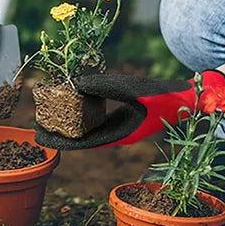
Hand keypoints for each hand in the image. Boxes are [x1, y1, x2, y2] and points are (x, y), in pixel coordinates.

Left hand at [34, 70, 224, 149]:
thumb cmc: (164, 96)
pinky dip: (84, 112)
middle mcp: (118, 132)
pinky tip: (72, 103)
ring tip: (49, 116)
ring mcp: (121, 124)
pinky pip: (99, 116)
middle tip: (37, 128)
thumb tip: (77, 83)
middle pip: (83, 136)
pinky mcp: (124, 114)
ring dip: (71, 123)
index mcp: (120, 133)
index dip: (61, 141)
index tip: (40, 138)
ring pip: (90, 126)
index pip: (84, 142)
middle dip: (61, 133)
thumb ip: (106, 85)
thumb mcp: (133, 89)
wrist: (187, 97)